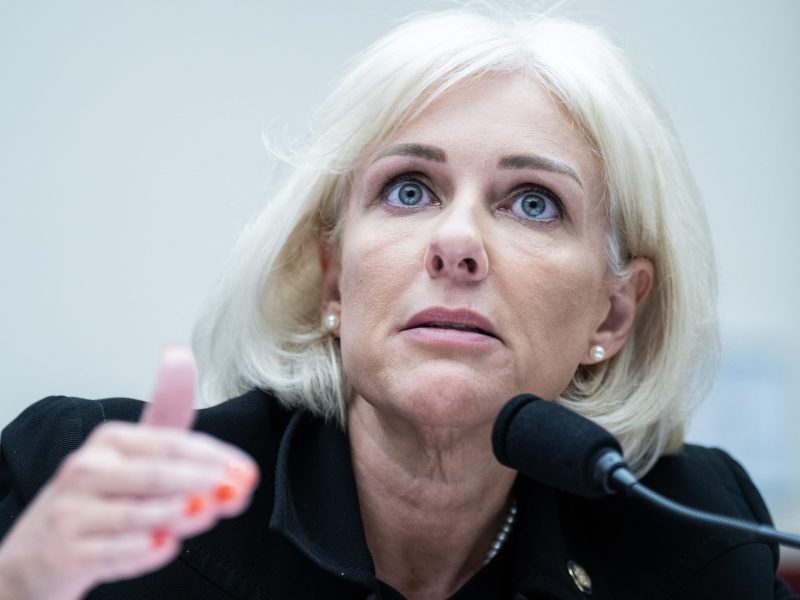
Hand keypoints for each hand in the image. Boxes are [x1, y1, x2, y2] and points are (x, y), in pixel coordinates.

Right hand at [0, 346, 258, 599]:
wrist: (41, 550)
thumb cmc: (100, 495)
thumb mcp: (133, 451)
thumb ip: (167, 411)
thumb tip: (179, 354)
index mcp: (111, 441)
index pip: (171, 444)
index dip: (214, 457)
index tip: (246, 471)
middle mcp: (87, 471)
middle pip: (155, 475)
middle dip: (202, 483)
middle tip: (235, 491)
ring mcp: (73, 512)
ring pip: (136, 514)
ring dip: (180, 515)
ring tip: (208, 513)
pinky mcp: (67, 553)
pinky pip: (114, 554)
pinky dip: (146, 551)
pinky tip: (167, 545)